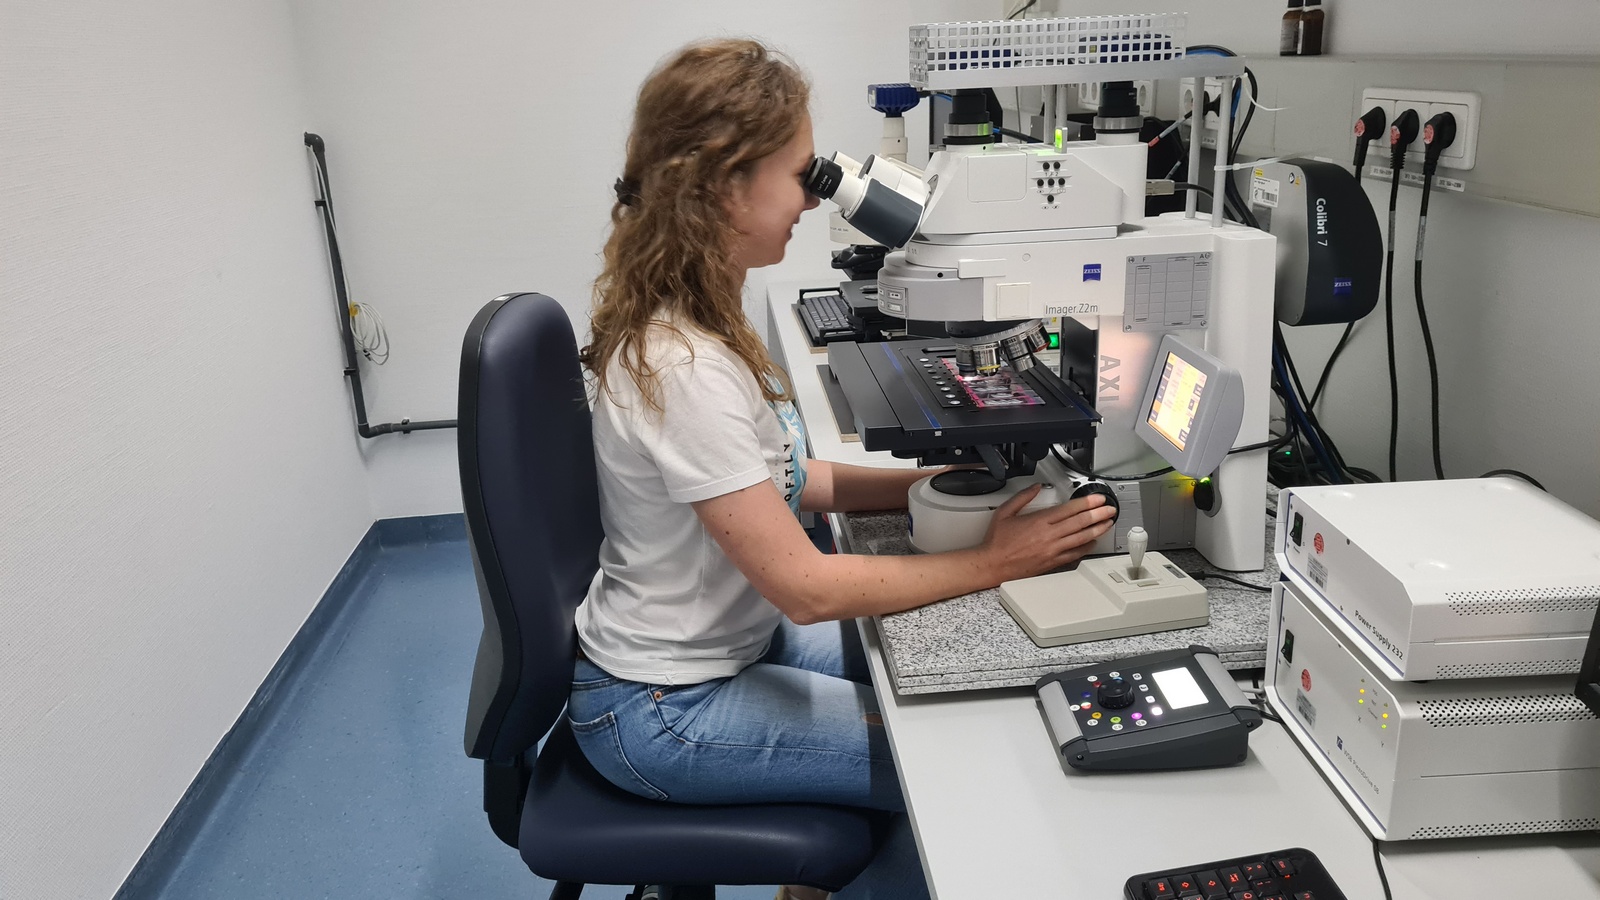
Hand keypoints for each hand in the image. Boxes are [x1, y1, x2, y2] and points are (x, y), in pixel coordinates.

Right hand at [976, 485, 1116, 582]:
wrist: (993, 565)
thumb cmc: (997, 542)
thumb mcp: (1005, 512)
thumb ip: (1022, 498)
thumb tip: (1035, 488)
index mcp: (1039, 521)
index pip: (1069, 509)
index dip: (1087, 503)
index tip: (1097, 499)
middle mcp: (1048, 536)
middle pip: (1080, 523)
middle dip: (1098, 514)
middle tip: (1109, 509)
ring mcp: (1052, 550)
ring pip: (1081, 538)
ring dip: (1097, 530)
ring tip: (1108, 523)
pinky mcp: (1052, 562)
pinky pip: (1075, 554)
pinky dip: (1086, 547)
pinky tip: (1093, 542)